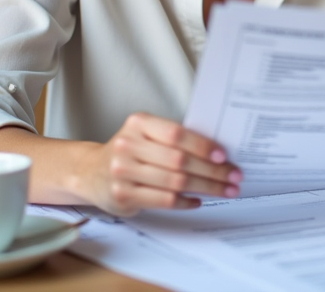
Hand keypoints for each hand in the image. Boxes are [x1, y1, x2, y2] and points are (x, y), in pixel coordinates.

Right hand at [77, 112, 241, 216]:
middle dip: (212, 171)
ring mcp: (123, 172)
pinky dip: (186, 202)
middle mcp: (128, 145)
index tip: (223, 155)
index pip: (176, 134)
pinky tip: (199, 200)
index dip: (202, 145)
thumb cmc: (130, 151)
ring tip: (225, 190)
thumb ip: (173, 139)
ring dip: (206, 188)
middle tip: (234, 177)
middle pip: (179, 161)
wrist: (90, 171)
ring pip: (175, 182)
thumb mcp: (145, 135)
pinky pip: (164, 200)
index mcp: (138, 123)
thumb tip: (217, 151)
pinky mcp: (123, 195)